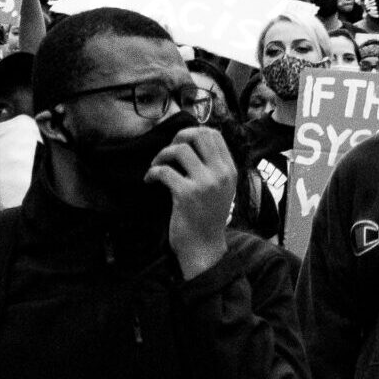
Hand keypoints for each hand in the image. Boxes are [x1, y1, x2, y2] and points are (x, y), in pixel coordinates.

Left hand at [149, 125, 238, 281]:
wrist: (204, 247)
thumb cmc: (208, 218)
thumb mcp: (221, 190)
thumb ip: (213, 168)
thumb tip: (193, 142)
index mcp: (229, 170)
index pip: (214, 134)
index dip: (194, 131)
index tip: (181, 142)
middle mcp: (220, 173)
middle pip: (199, 135)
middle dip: (179, 137)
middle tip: (168, 150)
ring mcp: (204, 183)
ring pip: (180, 150)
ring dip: (162, 154)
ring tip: (156, 165)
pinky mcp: (186, 194)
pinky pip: (164, 171)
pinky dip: (152, 172)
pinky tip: (149, 180)